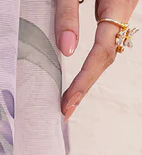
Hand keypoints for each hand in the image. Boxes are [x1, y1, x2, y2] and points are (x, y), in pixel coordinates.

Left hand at [56, 0, 138, 117]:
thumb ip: (68, 12)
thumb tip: (66, 50)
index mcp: (118, 2)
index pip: (100, 52)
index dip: (83, 81)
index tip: (67, 104)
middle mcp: (123, 7)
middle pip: (106, 55)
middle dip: (86, 84)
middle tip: (65, 109)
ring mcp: (120, 6)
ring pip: (107, 46)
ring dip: (89, 73)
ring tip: (70, 97)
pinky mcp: (114, 4)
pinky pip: (105, 35)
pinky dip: (91, 56)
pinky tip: (79, 72)